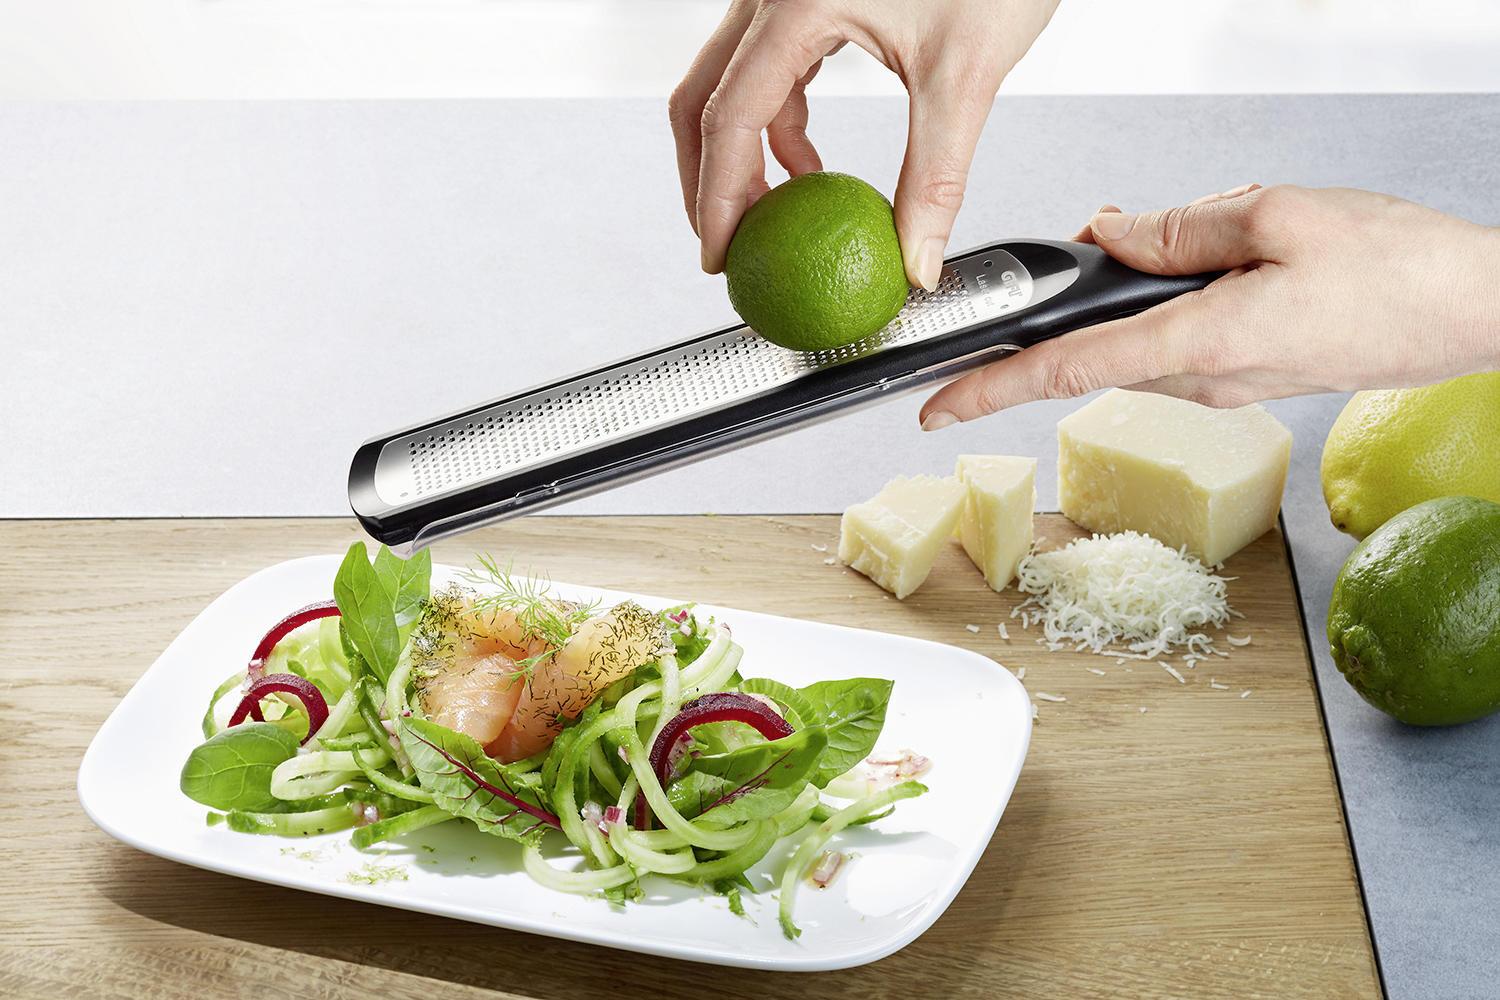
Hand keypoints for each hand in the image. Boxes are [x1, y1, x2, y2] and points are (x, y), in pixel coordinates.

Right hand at [670, 0, 1059, 288]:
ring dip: (740, 155)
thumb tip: (916, 256)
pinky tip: (808, 167)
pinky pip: (769, 70)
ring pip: (729, 83)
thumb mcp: (965, 74)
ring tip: (771, 216)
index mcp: (797, 4)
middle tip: (727, 243)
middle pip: (702, 99)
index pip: (727, 119)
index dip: (716, 199)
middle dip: (707, 181)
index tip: (722, 253)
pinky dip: (777, 126)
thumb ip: (935, 175)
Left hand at [919, 184, 1499, 428]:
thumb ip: (1178, 228)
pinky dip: (1176, 303)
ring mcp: (1226, 388)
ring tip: (1213, 244)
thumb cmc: (1397, 266)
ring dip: (1142, 294)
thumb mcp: (1278, 213)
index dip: (989, 390)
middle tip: (1098, 250)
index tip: (935, 407)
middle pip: (1097, 348)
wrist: (1476, 310)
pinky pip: (1180, 342)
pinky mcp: (1246, 379)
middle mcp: (1204, 380)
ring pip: (1141, 340)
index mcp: (1201, 343)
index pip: (1066, 370)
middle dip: (1080, 304)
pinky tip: (1229, 265)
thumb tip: (1108, 235)